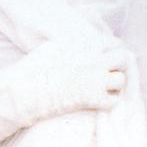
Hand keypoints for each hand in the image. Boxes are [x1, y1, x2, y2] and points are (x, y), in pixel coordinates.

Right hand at [0, 33, 129, 146]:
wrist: (24, 92)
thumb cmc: (29, 73)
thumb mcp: (46, 50)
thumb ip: (64, 47)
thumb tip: (68, 49)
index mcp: (81, 46)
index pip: (111, 43)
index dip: (112, 52)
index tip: (107, 59)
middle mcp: (92, 60)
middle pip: (122, 58)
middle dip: (118, 67)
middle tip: (109, 75)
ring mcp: (94, 79)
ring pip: (121, 80)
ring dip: (114, 87)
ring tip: (104, 91)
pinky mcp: (92, 98)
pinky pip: (113, 101)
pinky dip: (108, 103)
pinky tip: (98, 104)